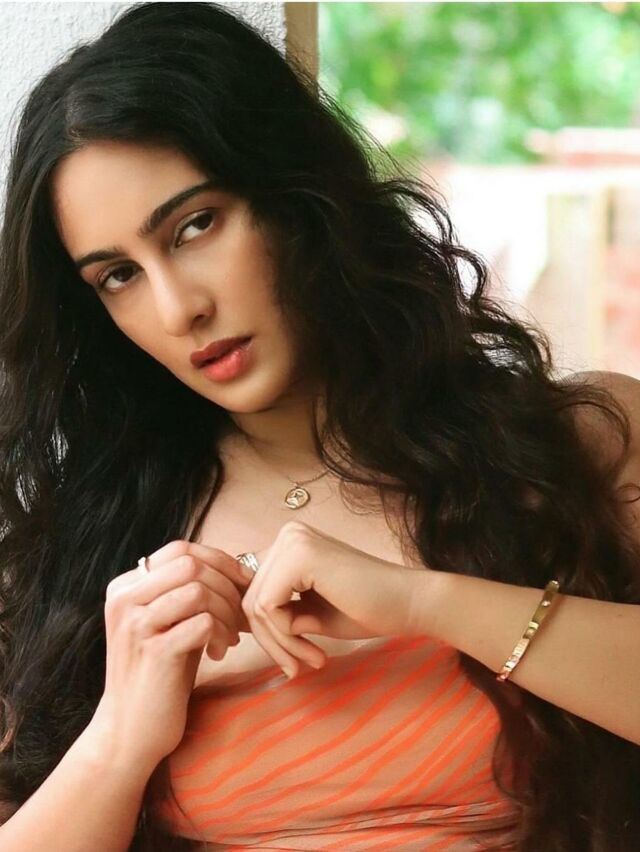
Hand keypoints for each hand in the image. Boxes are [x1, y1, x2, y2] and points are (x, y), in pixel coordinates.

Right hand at [93, 539, 251, 770]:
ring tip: (230, 637)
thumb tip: (240, 567)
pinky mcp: (154, 652)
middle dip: (227, 586)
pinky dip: (222, 634)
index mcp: (125, 586)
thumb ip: (188, 591)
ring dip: (227, 612)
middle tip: (240, 614)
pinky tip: (220, 653)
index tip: (243, 582)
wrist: (130, 732)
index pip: (180, 549)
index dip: (219, 560)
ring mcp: (136, 625)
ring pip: (198, 590)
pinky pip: (203, 622)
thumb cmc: (159, 674)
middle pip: (191, 564)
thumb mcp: (168, 623)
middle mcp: (124, 600)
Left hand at [241, 521, 425, 678]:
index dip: (263, 631)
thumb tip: (236, 622)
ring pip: (254, 607)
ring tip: (309, 661)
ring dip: (279, 645)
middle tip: (297, 668)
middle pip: (248, 599)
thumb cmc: (367, 609)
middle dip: (270, 642)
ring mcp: (293, 542)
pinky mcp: (300, 556)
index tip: (288, 659)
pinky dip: (286, 637)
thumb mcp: (309, 612)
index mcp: (290, 544)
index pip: (252, 591)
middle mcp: (288, 535)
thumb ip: (277, 612)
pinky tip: (315, 648)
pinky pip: (268, 608)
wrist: (408, 604)